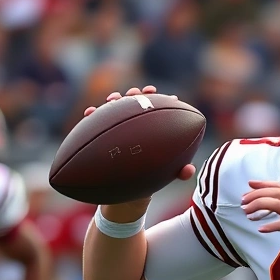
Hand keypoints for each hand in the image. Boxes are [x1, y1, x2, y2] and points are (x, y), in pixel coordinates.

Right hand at [86, 85, 194, 216]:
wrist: (132, 186)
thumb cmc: (154, 175)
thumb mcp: (168, 174)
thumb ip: (180, 172)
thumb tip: (188, 170)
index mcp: (155, 128)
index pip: (159, 109)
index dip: (163, 100)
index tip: (169, 98)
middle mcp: (137, 124)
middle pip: (136, 103)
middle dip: (136, 94)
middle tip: (136, 94)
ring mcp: (120, 127)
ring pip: (116, 108)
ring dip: (114, 99)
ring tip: (113, 99)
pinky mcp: (104, 134)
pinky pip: (95, 122)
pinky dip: (92, 114)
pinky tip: (90, 112)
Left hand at [241, 180, 279, 279]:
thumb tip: (276, 222)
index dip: (264, 185)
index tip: (250, 185)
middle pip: (277, 193)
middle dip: (257, 194)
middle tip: (243, 200)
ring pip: (278, 204)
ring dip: (259, 205)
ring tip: (247, 212)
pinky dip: (270, 225)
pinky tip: (261, 229)